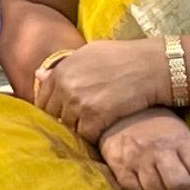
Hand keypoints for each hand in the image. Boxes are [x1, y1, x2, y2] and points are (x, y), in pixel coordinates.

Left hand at [32, 38, 172, 140]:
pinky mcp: (95, 117)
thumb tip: (38, 74)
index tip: (66, 112)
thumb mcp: (88, 54)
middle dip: (66, 119)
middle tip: (84, 120)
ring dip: (82, 127)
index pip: (44, 99)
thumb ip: (62, 66)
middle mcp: (65, 86)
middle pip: (54, 115)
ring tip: (97, 122)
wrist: (152, 66)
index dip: (55, 108)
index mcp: (62, 70)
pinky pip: (87, 135)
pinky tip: (106, 126)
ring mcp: (79, 103)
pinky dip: (96, 134)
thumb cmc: (123, 57)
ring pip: (70, 127)